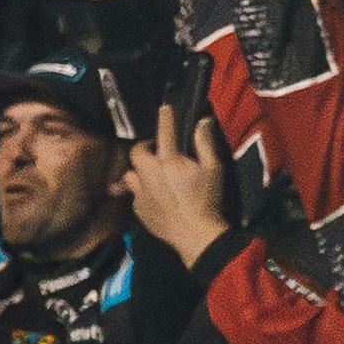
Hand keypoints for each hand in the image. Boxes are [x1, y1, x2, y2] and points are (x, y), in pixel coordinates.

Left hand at [125, 106, 234, 256]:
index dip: (165, 117)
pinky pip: (134, 195)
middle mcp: (150, 174)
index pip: (164, 132)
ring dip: (138, 172)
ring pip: (130, 175)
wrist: (195, 234)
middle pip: (136, 152)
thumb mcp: (214, 170)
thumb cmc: (207, 200)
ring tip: (150, 174)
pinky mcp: (139, 209)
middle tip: (155, 150)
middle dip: (144, 147)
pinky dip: (141, 192)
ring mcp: (141, 193)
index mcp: (169, 161)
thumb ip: (205, 144)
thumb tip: (202, 122)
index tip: (164, 108)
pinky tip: (153, 196)